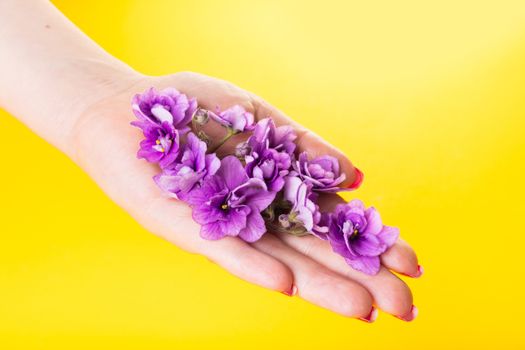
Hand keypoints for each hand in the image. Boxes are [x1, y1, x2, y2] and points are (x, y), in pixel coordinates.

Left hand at [70, 71, 420, 321]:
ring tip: (362, 309)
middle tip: (405, 309)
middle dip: (360, 278)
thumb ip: (306, 146)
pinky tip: (286, 283)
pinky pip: (224, 248)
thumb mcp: (262, 118)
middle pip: (315, 252)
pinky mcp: (184, 225)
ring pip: (278, 260)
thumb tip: (358, 176)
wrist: (129, 106)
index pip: (334, 223)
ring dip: (319, 285)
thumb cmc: (195, 109)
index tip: (413, 267)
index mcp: (279, 191)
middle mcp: (258, 216)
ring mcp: (224, 224)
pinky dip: (254, 265)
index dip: (373, 244)